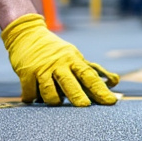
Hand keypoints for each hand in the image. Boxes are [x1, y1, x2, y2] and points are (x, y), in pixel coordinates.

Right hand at [1, 14, 119, 105]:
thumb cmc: (55, 50)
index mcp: (73, 59)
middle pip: (70, 83)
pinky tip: (33, 100)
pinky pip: (31, 93)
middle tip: (85, 106)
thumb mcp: (74, 56)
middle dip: (78, 95)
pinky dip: (32, 99)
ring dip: (53, 101)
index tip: (111, 101)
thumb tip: (115, 81)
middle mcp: (59, 63)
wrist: (27, 35)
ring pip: (49, 92)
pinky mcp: (26, 73)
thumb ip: (93, 70)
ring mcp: (42, 68)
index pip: (89, 76)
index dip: (100, 89)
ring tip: (55, 102)